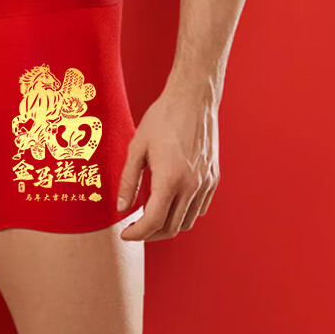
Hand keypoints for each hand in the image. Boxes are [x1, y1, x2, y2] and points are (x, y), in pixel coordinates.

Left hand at [117, 88, 219, 241]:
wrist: (193, 98)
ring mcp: (205, 183)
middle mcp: (191, 186)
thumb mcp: (137, 146)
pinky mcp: (213, 178)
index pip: (153, 222)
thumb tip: (121, 207)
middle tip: (135, 229)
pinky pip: (199, 208)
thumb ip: (128, 180)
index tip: (125, 233)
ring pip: (187, 221)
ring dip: (168, 226)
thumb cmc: (163, 117)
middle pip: (171, 228)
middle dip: (150, 235)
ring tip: (151, 217)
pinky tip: (171, 204)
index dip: (136, 233)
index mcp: (170, 179)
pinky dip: (184, 214)